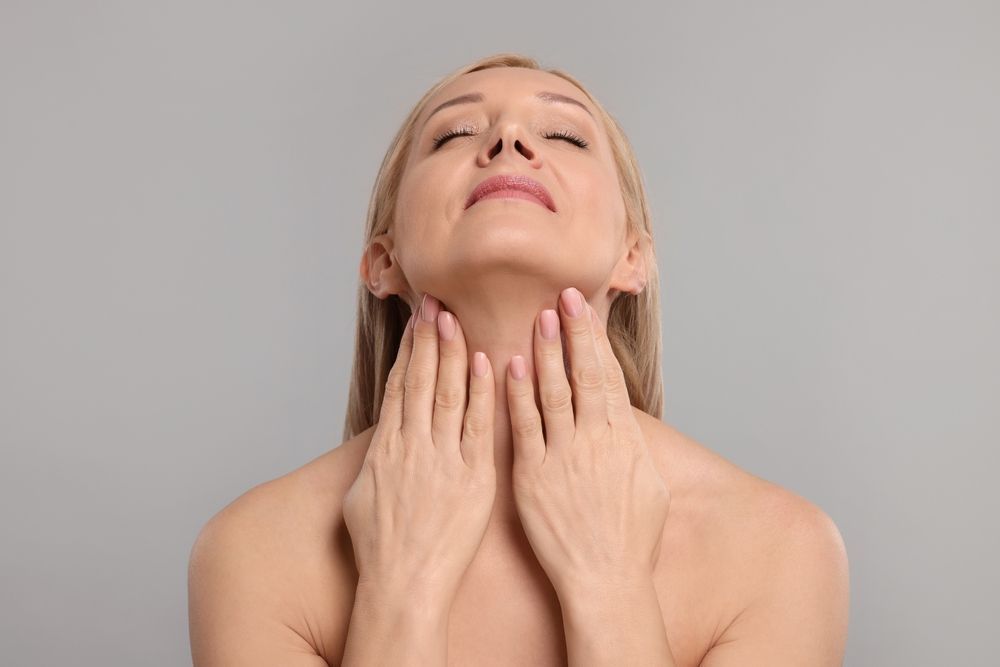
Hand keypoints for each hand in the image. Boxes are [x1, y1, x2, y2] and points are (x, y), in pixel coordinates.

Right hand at [342, 294, 496, 608]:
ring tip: (455, 318)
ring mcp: (443, 460)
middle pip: (421, 380)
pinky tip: (485, 363)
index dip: (409, 350)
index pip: (399, 386)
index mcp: (385, 448)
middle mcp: (412, 446)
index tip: (417, 321)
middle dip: (429, 338)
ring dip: (452, 353)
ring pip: (447, 393)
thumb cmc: (380, 547)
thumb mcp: (361, 495)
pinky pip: (477, 425)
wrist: (403, 583)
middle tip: (437, 303)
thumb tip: (383, 436)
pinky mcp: (473, 477)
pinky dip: (480, 392)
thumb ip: (376, 459)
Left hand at [505, 287, 670, 594]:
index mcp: (625, 440)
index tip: (583, 309)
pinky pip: (524, 428)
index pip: (609, 377)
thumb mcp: (650, 486)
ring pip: (553, 392)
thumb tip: (625, 418)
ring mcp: (563, 457)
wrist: (605, 581)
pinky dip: (517, 395)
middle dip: (573, 332)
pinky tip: (508, 367)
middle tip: (561, 296)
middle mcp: (596, 441)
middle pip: (584, 375)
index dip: (595, 340)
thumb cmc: (631, 540)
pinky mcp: (533, 478)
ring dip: (545, 353)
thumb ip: (634, 445)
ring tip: (537, 318)